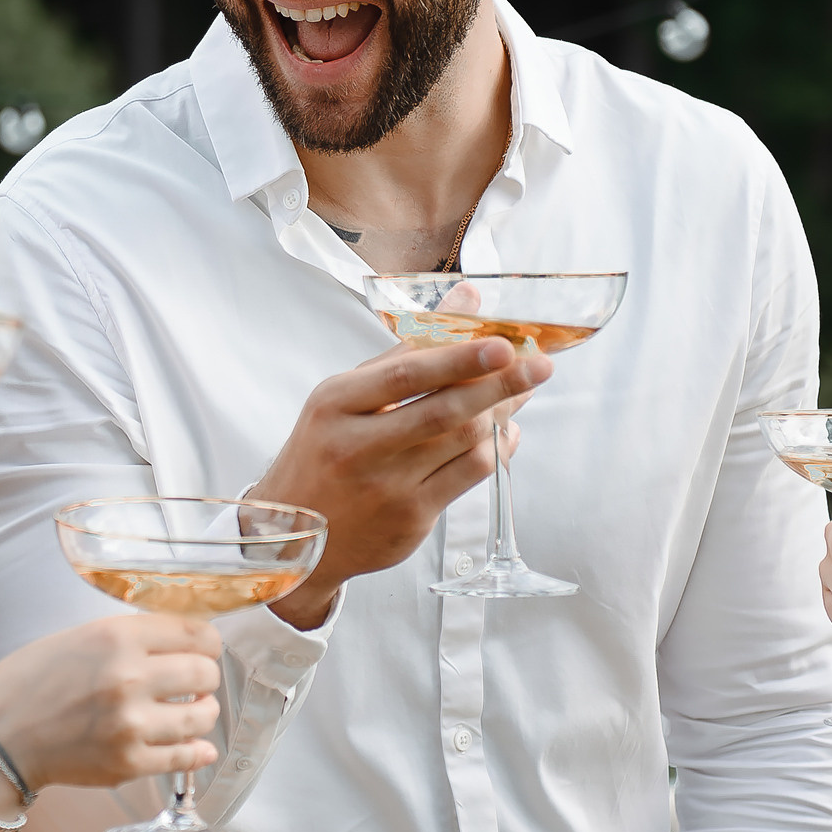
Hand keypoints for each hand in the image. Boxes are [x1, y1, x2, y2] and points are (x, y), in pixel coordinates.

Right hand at [0, 614, 222, 789]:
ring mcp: (131, 725)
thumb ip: (130, 637)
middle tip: (193, 681)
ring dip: (201, 712)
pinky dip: (197, 751)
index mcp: (116, 637)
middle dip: (205, 676)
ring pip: (203, 716)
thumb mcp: (79, 636)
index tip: (203, 649)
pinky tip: (195, 745)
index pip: (196, 633)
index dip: (206, 642)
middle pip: (206, 673)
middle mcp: (128, 678)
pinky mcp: (129, 764)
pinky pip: (187, 757)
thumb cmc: (30, 681)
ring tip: (187, 711)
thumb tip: (184, 642)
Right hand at [260, 338, 551, 628]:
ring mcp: (386, 487)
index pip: (405, 375)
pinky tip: (503, 433)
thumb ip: (405, 350)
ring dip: (502, 413)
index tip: (503, 343)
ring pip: (464, 443)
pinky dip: (497, 449)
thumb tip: (467, 298)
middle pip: (443, 411)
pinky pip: (470, 476)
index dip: (459, 358)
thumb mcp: (342, 397)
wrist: (293, 533)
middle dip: (499, 384)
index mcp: (335, 405)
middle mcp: (358, 446)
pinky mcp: (410, 518)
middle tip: (538, 365)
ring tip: (522, 390)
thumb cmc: (324, 452)